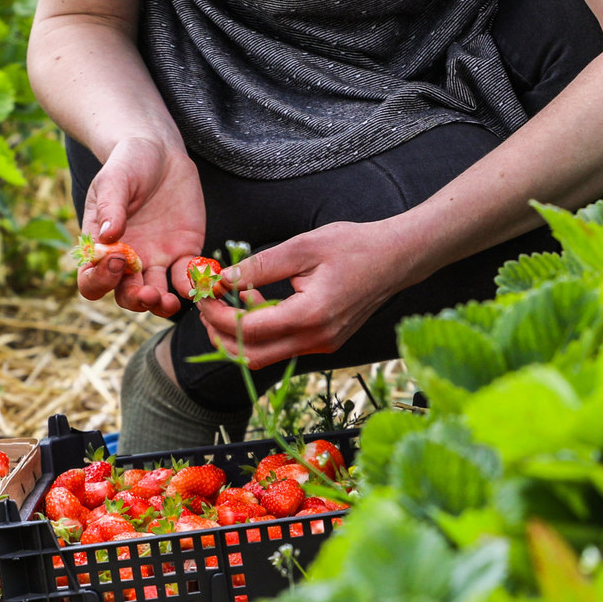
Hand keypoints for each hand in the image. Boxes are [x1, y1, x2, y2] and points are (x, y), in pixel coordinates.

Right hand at [76, 137, 204, 317]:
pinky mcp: (183, 253)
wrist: (160, 151)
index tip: (115, 261)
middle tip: (148, 294)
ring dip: (161, 304)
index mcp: (101, 247)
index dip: (100, 280)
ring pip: (155, 294)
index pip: (92, 279)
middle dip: (135, 300)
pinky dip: (191, 284)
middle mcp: (127, 260)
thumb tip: (108, 237)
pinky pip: (186, 277)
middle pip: (125, 295)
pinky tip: (198, 281)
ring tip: (170, 302)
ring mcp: (156, 259)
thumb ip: (111, 207)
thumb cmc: (128, 164)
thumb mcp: (114, 180)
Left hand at [195, 220, 421, 368]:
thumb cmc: (354, 246)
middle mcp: (317, 339)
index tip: (205, 294)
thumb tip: (223, 279)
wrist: (397, 257)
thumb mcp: (302, 247)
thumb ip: (259, 266)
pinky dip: (260, 331)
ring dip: (238, 335)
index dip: (219, 314)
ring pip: (265, 355)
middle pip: (252, 356)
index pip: (249, 330)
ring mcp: (322, 344)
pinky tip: (255, 302)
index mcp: (311, 316)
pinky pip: (282, 346)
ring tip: (228, 299)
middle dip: (220, 334)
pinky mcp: (324, 342)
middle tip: (207, 305)